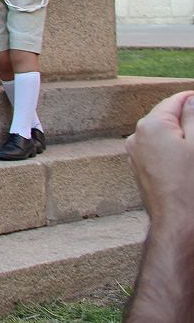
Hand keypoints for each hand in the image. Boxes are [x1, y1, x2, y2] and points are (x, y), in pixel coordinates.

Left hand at [127, 91, 193, 225]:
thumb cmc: (192, 185)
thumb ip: (193, 116)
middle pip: (166, 116)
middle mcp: (137, 136)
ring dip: (180, 133)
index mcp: (151, 125)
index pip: (175, 101)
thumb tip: (191, 99)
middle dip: (187, 117)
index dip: (193, 99)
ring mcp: (135, 154)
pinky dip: (172, 148)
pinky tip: (186, 157)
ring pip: (161, 134)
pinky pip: (157, 149)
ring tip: (193, 140)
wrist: (177, 223)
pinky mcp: (139, 169)